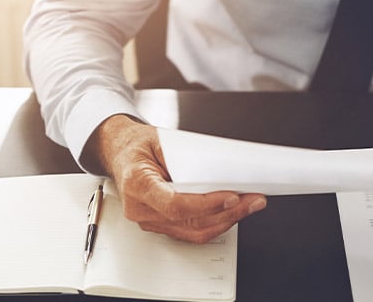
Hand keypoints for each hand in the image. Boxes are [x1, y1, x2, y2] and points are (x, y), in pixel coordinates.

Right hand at [81, 114, 266, 243]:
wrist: (119, 153)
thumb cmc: (138, 145)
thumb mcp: (160, 140)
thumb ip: (187, 158)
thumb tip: (221, 172)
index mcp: (136, 182)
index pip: (174, 204)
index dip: (206, 204)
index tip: (232, 197)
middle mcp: (139, 208)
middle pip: (189, 221)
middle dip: (227, 213)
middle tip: (253, 200)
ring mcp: (148, 221)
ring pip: (193, 232)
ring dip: (226, 220)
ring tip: (249, 206)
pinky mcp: (158, 225)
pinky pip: (190, 231)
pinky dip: (214, 223)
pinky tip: (231, 213)